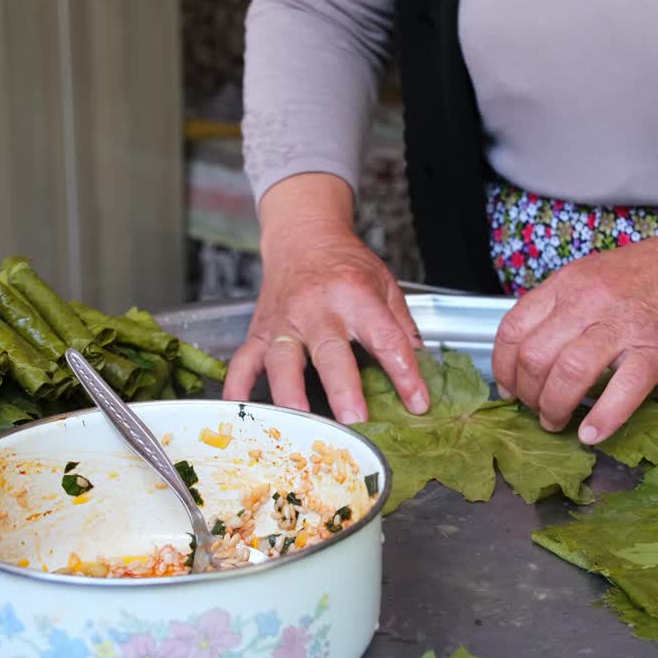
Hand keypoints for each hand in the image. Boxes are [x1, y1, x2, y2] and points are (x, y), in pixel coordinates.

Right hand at [222, 173, 429, 423]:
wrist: (303, 236)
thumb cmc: (346, 264)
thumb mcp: (385, 284)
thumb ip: (401, 326)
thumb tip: (419, 368)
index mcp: (356, 297)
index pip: (386, 339)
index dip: (405, 374)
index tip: (417, 403)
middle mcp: (318, 310)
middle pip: (330, 352)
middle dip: (343, 389)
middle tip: (355, 421)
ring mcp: (285, 323)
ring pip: (282, 360)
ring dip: (289, 393)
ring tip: (299, 421)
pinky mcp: (261, 331)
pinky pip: (244, 361)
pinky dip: (238, 387)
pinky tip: (240, 409)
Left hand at [491, 192, 657, 443]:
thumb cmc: (652, 277)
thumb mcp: (593, 276)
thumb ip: (560, 308)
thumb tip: (528, 352)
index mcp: (568, 284)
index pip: (514, 329)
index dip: (504, 368)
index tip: (509, 388)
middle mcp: (589, 302)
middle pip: (535, 357)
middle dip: (528, 395)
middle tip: (536, 409)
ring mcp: (623, 326)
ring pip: (568, 374)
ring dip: (554, 409)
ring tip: (558, 422)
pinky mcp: (656, 351)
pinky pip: (621, 390)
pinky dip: (602, 419)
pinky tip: (592, 433)